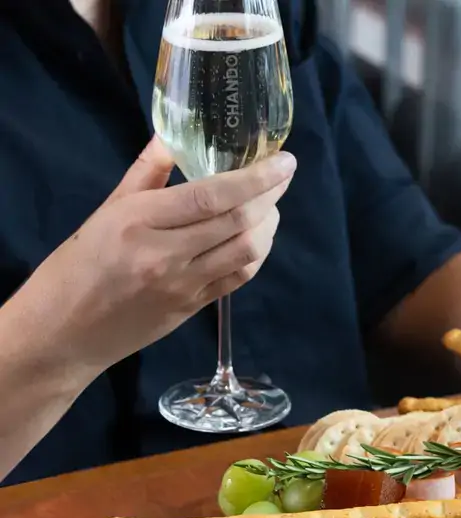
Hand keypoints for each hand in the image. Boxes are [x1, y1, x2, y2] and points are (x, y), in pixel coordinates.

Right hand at [16, 137, 295, 374]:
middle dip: (271, 196)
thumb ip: (146, 173)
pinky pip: (238, 278)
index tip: (284, 161)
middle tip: (282, 177)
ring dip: (269, 226)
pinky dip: (257, 255)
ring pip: (246, 252)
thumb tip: (172, 136)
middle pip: (238, 222)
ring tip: (272, 207)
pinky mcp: (194, 308)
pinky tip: (259, 238)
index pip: (212, 195)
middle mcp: (167, 253)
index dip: (256, 178)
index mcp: (141, 221)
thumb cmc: (81, 264)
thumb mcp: (106, 210)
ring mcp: (185, 285)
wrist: (67, 330)